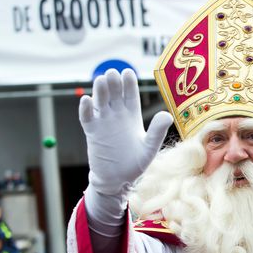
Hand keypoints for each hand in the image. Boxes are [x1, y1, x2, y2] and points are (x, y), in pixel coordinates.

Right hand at [79, 69, 172, 195]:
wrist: (117, 180)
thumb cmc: (135, 164)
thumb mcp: (149, 148)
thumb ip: (157, 131)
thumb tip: (167, 114)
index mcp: (132, 116)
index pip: (130, 94)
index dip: (129, 83)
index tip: (128, 72)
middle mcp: (117, 115)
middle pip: (114, 94)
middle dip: (113, 83)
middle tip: (113, 73)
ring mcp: (103, 122)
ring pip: (100, 101)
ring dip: (99, 91)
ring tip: (101, 81)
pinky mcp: (92, 132)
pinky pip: (87, 117)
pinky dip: (85, 109)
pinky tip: (87, 100)